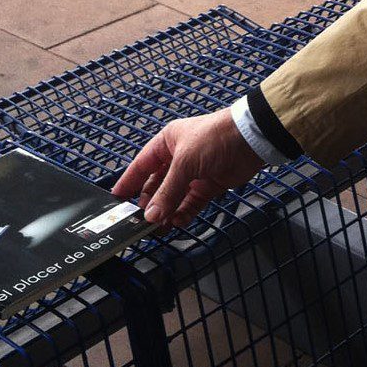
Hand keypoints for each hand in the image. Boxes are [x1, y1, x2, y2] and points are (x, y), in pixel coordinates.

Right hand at [111, 109, 263, 229]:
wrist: (251, 139)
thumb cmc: (215, 137)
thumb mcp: (185, 162)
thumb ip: (167, 191)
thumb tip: (150, 215)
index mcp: (167, 143)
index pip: (141, 166)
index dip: (128, 183)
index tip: (115, 200)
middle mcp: (178, 157)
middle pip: (157, 185)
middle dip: (149, 204)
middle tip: (138, 223)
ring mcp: (194, 173)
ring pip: (173, 197)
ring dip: (165, 212)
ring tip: (156, 228)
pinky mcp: (209, 185)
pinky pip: (190, 204)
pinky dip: (183, 214)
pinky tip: (176, 223)